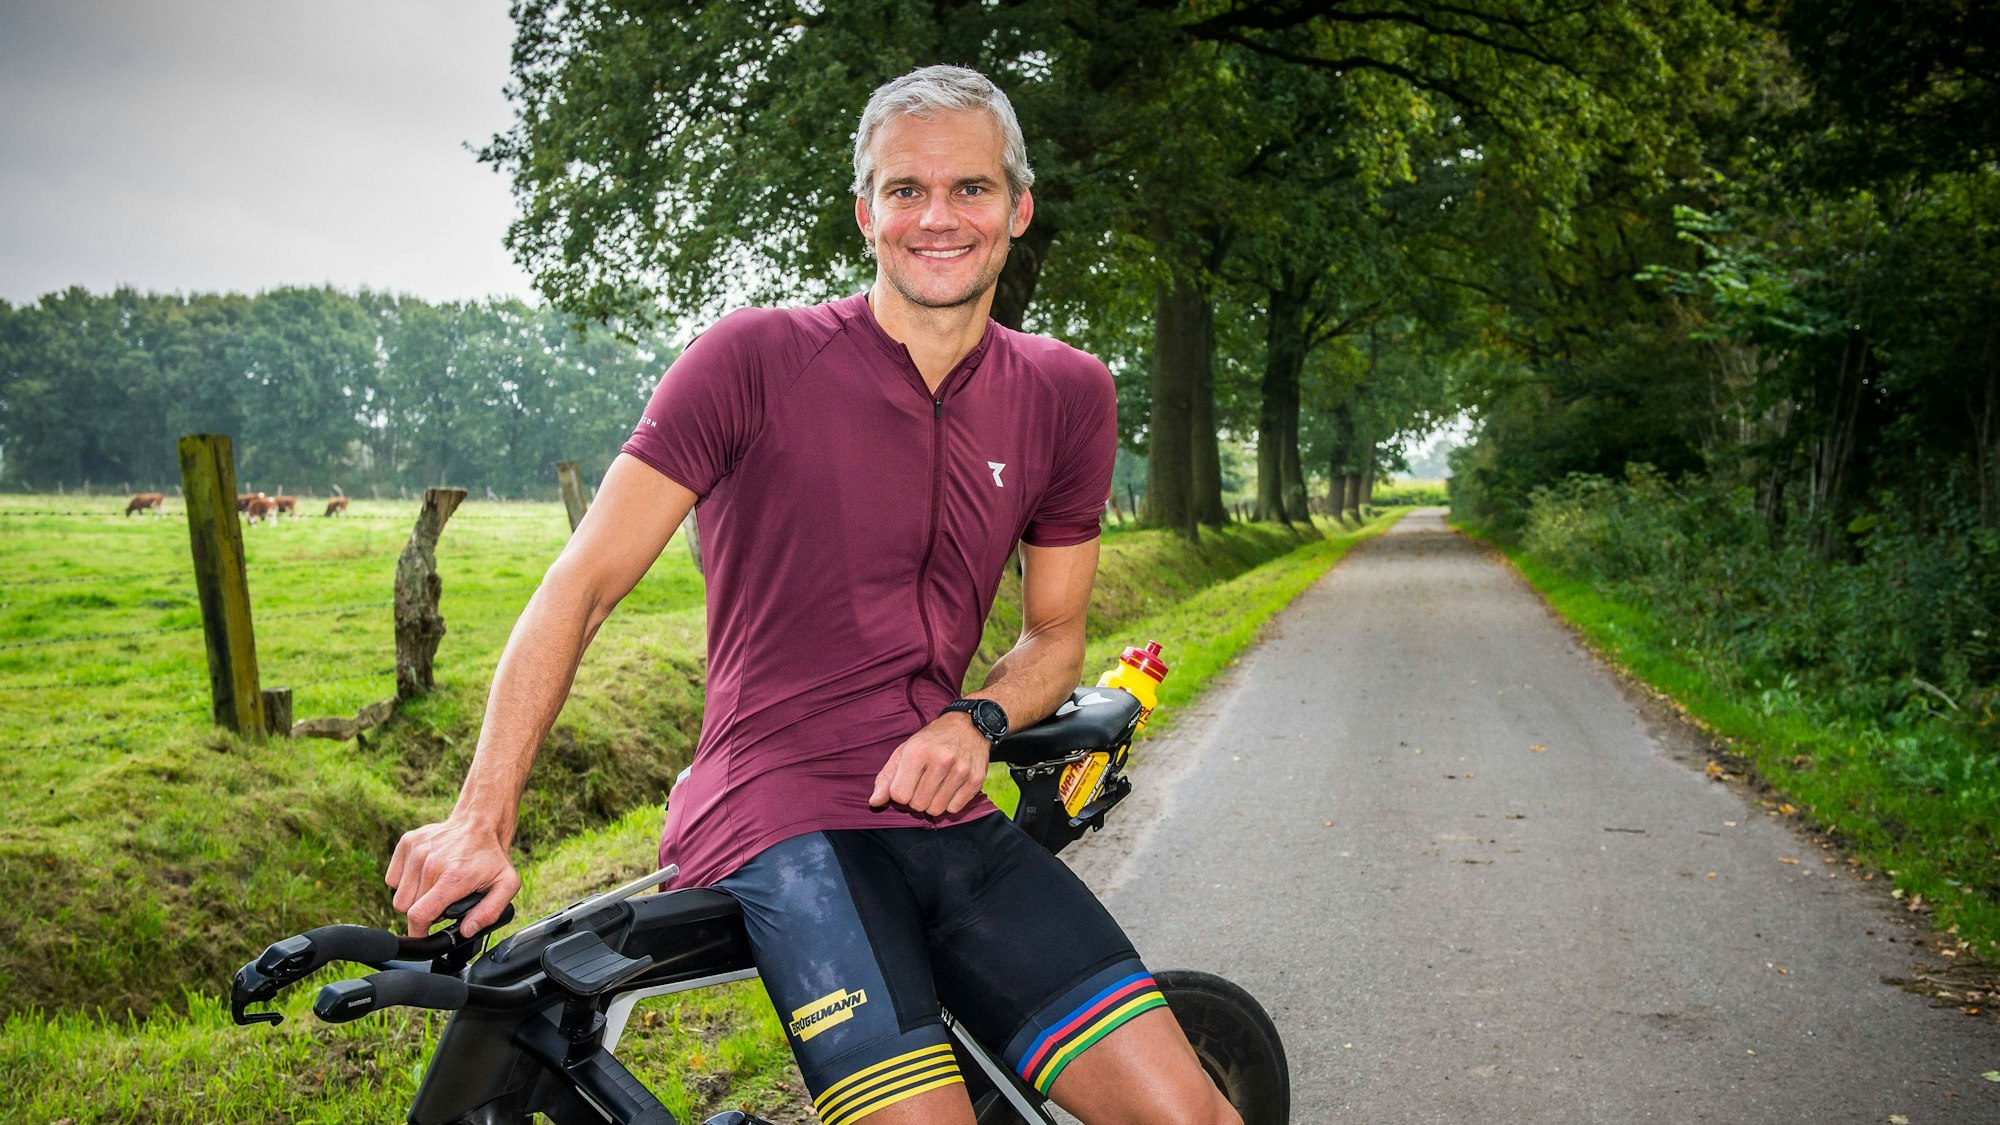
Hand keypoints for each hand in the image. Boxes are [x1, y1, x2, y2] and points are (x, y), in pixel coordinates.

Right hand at [385, 816, 520, 937]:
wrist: (480, 821)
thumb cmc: (491, 856)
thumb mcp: (506, 885)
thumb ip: (490, 912)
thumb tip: (467, 930)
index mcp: (453, 878)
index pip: (419, 915)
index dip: (418, 932)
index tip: (424, 935)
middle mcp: (431, 864)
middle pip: (407, 908)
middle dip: (423, 912)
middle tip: (440, 902)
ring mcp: (417, 851)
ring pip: (398, 895)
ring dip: (413, 898)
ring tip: (434, 888)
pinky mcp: (407, 842)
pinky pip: (392, 878)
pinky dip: (404, 882)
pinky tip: (423, 876)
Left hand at [870, 713, 991, 815]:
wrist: (969, 725)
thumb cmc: (931, 740)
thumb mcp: (905, 751)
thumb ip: (887, 777)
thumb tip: (874, 802)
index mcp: (918, 751)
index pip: (899, 795)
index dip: (900, 793)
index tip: (907, 782)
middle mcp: (941, 760)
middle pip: (918, 805)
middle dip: (917, 799)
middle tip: (923, 784)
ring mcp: (961, 770)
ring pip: (936, 810)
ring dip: (933, 802)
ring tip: (937, 785)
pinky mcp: (976, 779)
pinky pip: (954, 808)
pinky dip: (950, 802)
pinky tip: (950, 786)